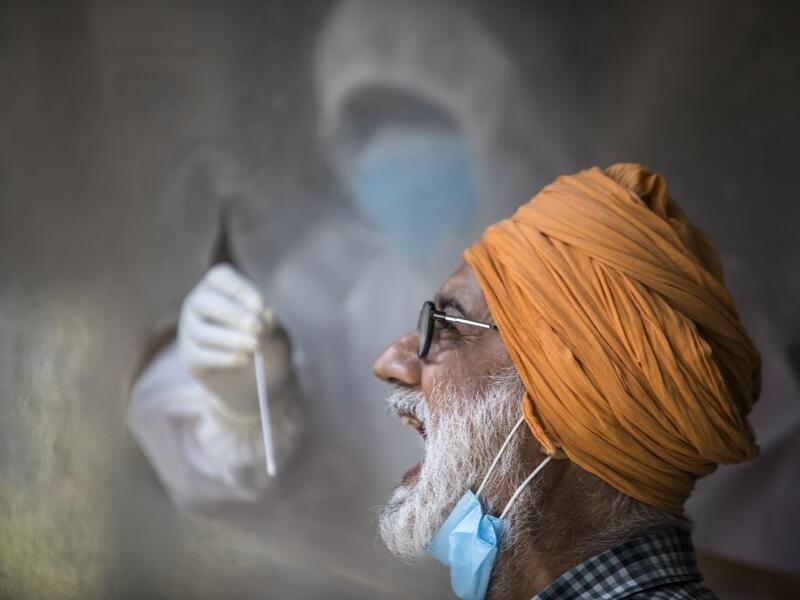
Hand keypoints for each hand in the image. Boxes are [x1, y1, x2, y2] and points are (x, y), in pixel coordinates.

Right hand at [178, 264, 281, 415]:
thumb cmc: (263, 339)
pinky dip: (225, 358)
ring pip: (201, 332)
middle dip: (233, 314)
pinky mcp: (190, 357)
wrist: (255, 376)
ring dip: (232, 339)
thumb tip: (264, 315)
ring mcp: (190, 331)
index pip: (220, 277)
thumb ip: (269, 321)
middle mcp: (198, 305)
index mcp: (218, 287)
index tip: (261, 305)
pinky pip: (201, 356)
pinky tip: (245, 359)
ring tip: (255, 345)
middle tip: (257, 327)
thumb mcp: (273, 328)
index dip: (240, 289)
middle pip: (203, 302)